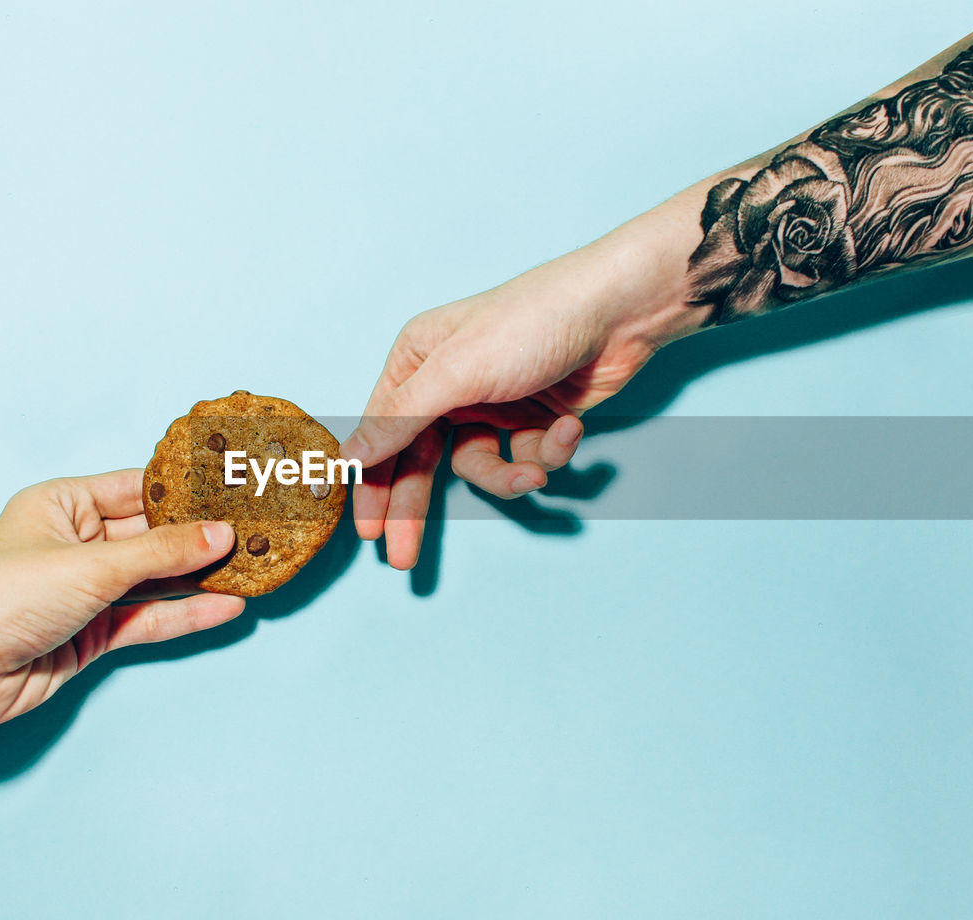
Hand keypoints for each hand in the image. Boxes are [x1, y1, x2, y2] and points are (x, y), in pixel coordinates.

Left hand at [0, 469, 244, 733]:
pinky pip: (148, 618)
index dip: (185, 491)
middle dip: (200, 537)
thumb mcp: (92, 566)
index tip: (232, 489)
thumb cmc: (0, 600)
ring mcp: (85, 591)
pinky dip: (185, 614)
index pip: (137, 488)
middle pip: (152, 536)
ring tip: (252, 567)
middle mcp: (75, 544)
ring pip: (155, 579)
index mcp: (63, 505)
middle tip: (255, 530)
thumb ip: (162, 553)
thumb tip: (220, 535)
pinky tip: (226, 606)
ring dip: (199, 578)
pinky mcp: (92, 633)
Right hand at [341, 216, 706, 568]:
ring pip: (481, 466)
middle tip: (404, 558)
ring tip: (534, 474)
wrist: (622, 309)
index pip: (384, 434)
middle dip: (418, 508)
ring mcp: (494, 401)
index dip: (374, 484)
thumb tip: (350, 457)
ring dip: (510, 475)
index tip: (370, 531)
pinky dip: (550, 451)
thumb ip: (400, 420)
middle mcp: (450, 383)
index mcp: (419, 361)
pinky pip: (527, 455)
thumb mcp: (457, 373)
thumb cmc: (533, 322)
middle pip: (422, 459)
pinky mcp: (536, 416)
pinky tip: (570, 429)